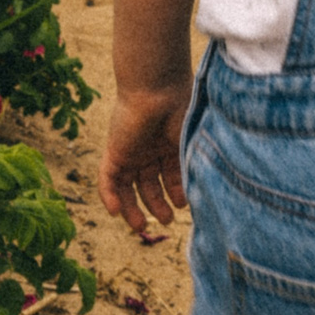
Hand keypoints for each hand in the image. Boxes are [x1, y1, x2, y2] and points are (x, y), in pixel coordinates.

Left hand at [98, 85, 189, 234]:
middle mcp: (150, 148)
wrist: (158, 88)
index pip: (172, 175)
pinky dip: (109, 196)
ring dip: (133, 207)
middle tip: (166, 220)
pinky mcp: (114, 151)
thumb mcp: (193, 144)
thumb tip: (207, 195)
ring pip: (128, 185)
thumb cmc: (183, 111)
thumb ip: (196, 168)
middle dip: (157, 204)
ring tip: (141, 226)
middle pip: (150, 183)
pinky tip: (115, 213)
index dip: (177, 192)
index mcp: (171, 143)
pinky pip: (107, 178)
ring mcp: (131, 151)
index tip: (185, 205)